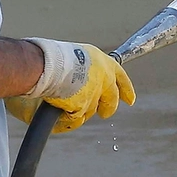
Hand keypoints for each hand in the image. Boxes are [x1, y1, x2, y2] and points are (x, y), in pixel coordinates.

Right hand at [6, 40, 135, 133]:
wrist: (46, 63)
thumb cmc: (52, 57)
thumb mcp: (74, 57)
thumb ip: (81, 71)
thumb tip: (76, 85)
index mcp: (102, 62)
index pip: (121, 77)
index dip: (125, 89)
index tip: (130, 100)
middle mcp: (103, 78)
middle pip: (111, 99)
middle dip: (108, 108)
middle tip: (105, 113)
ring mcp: (94, 94)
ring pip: (91, 110)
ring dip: (79, 112)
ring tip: (62, 107)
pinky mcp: (83, 106)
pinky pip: (75, 119)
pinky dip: (65, 120)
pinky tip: (56, 115)